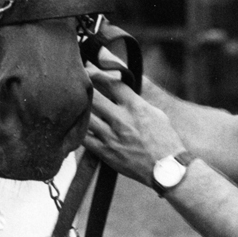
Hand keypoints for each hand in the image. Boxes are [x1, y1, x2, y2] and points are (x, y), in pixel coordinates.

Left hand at [83, 64, 184, 185]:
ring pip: (86, 116)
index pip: (112, 83)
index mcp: (136, 107)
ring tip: (72, 101)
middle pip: (95, 96)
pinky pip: (84, 138)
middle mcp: (122, 120)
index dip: (97, 72)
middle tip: (76, 80)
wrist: (166, 169)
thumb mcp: (156, 114)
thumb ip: (137, 100)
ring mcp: (112, 137)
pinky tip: (75, 124)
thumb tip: (123, 90)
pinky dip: (78, 129)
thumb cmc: (165, 141)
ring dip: (79, 107)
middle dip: (84, 85)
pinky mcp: (106, 152)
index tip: (89, 67)